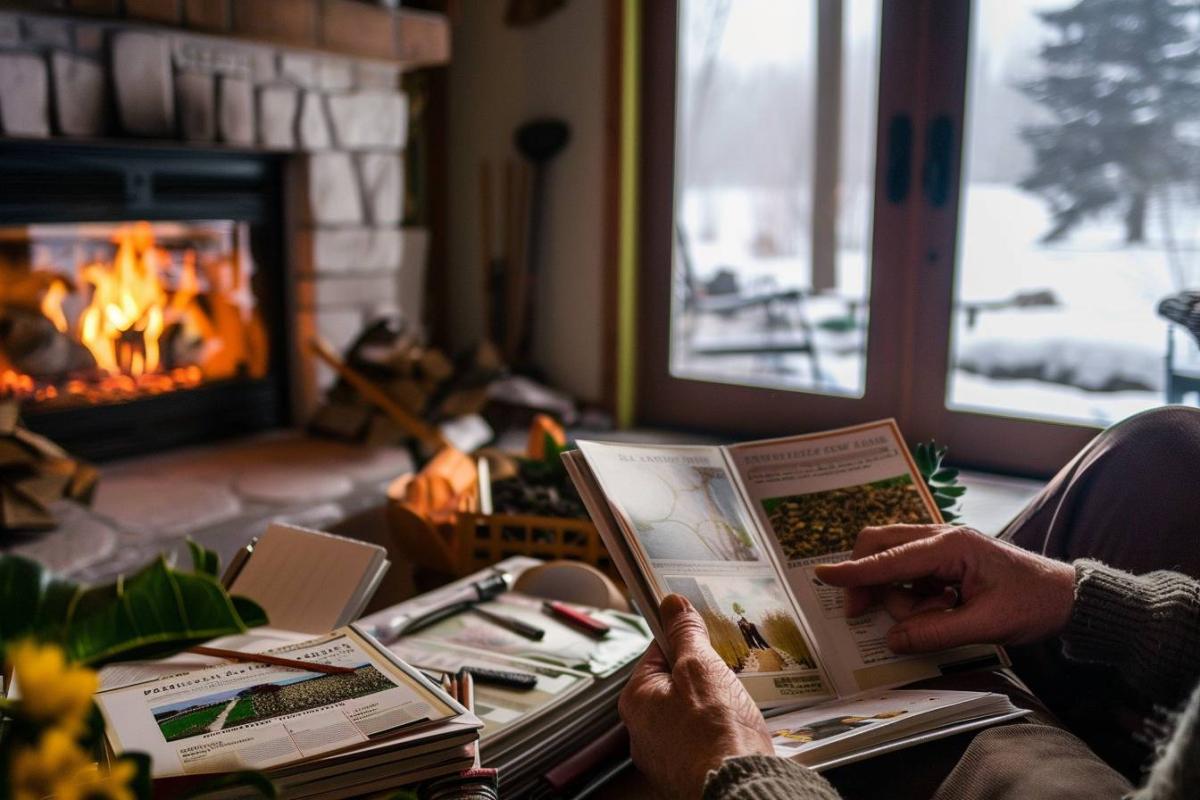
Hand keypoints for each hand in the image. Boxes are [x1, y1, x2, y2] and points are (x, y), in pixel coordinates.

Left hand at [618, 594, 773, 798]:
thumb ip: (685, 632)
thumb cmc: (714, 732)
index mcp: (636, 700)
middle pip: (674, 684)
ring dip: (713, 706)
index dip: (684, 639)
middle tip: (724, 674)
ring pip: (689, 713)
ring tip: (733, 706)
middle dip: (702, 676)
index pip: (657, 652)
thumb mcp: (700, 665)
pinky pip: (701, 740)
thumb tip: (673, 605)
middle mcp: (643, 730)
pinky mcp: (687, 772)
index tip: (701, 633)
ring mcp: (664, 755)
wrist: (736, 785)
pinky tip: (735, 731)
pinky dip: (718, 732)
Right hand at [814, 525, 1075, 652]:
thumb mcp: (986, 625)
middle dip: (866, 578)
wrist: (1067, 595)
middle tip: (863, 612)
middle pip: (880, 544)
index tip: (822, 576)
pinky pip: (910, 571)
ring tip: (937, 614)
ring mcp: (943, 545)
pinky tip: (941, 608)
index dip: (854, 572)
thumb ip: (935, 632)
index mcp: (950, 546)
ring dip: (899, 593)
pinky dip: (913, 593)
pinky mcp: (946, 558)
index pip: (890, 559)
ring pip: (893, 560)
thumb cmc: (1032, 604)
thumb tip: (891, 639)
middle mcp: (942, 537)